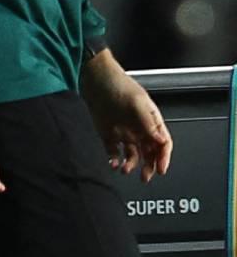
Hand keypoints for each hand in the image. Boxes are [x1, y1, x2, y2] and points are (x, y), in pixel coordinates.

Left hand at [80, 48, 171, 181]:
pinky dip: (114, 160)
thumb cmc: (118, 84)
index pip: (162, 144)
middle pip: (149, 153)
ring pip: (132, 155)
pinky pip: (114, 152)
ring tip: (125, 169)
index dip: (164, 157)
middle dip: (149, 166)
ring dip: (131, 165)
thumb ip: (148, 123)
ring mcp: (124, 132)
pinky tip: (113, 163)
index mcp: (151, 121)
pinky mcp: (108, 135)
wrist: (94, 78)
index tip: (161, 169)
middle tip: (146, 177)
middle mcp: (139, 129)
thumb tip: (161, 140)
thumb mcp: (137, 102)